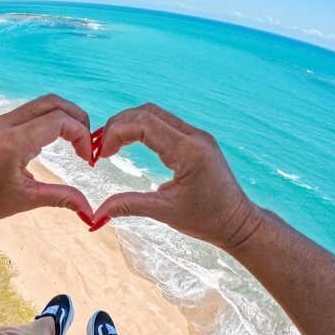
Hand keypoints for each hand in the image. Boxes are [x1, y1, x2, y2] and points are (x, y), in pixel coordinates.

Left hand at [0, 94, 94, 228]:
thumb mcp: (26, 201)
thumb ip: (61, 198)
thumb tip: (90, 211)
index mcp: (12, 142)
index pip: (59, 121)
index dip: (81, 136)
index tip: (87, 159)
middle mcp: (4, 124)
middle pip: (53, 103)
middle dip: (77, 119)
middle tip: (87, 144)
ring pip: (41, 104)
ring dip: (63, 118)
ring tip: (74, 143)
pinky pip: (28, 113)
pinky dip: (47, 121)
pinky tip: (53, 144)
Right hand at [91, 104, 262, 248]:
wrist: (238, 222)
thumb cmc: (207, 220)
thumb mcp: (164, 213)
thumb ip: (129, 206)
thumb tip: (97, 213)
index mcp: (188, 152)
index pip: (144, 124)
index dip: (116, 133)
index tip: (102, 155)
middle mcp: (194, 137)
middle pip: (147, 112)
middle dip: (118, 125)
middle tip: (101, 147)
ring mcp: (197, 136)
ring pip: (155, 114)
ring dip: (129, 124)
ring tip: (111, 145)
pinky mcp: (197, 140)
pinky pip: (165, 123)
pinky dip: (142, 129)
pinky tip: (130, 143)